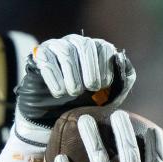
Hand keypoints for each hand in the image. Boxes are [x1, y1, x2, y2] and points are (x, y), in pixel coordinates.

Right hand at [13, 34, 135, 146]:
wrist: (54, 116)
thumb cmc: (85, 104)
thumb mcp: (108, 97)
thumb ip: (122, 81)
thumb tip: (122, 60)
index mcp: (96, 50)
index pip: (103, 47)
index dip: (105, 66)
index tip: (104, 85)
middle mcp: (77, 43)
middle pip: (85, 45)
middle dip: (90, 68)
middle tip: (90, 88)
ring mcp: (57, 47)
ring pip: (66, 51)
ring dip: (72, 74)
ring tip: (74, 92)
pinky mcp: (40, 56)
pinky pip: (47, 60)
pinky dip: (54, 77)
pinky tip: (59, 92)